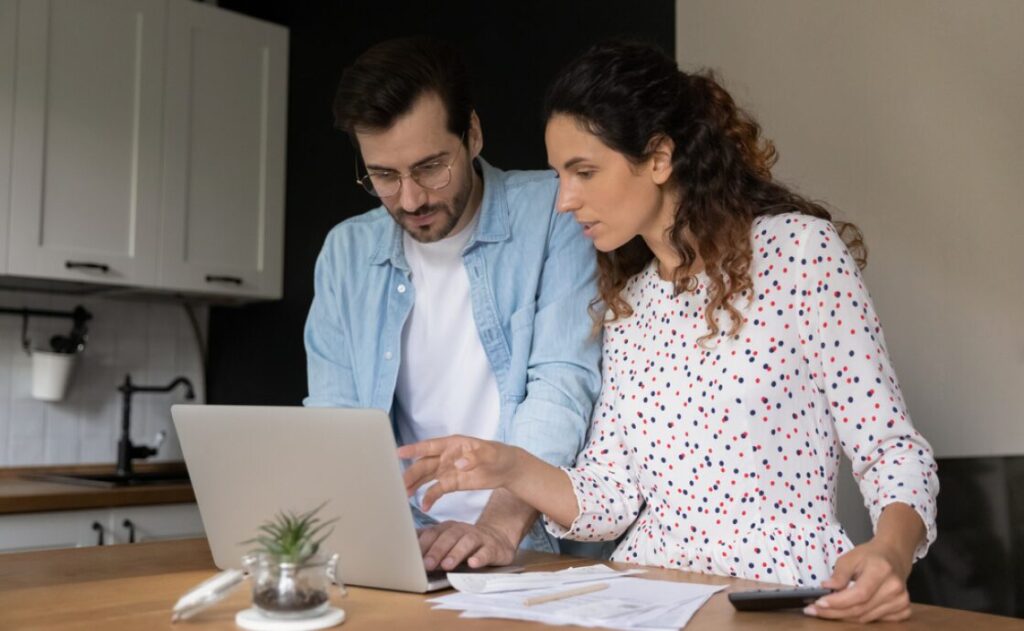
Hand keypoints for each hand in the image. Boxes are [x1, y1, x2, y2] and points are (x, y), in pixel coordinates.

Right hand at [397, 435, 520, 510]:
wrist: (507, 469)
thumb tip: (460, 464)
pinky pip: (436, 490)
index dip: (413, 449)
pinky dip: (429, 497)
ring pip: (425, 477)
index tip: (398, 452)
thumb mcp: (490, 453)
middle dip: (411, 473)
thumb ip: (475, 457)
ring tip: (404, 495)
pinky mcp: (451, 483)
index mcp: (452, 444)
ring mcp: (447, 470)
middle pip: (423, 464)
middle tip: (400, 484)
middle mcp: (446, 456)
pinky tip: (424, 505)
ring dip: (414, 485)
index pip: (429, 446)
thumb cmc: (499, 455)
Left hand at [416, 521, 516, 570]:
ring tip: (447, 565)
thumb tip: (403, 548)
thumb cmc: (464, 542)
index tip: (412, 556)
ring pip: (466, 543)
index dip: (423, 544)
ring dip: (455, 553)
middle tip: (427, 564)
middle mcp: (461, 530)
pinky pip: (486, 552)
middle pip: (447, 537)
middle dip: (436, 550)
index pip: (432, 533)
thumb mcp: (446, 540)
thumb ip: (428, 542)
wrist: (497, 538)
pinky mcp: (492, 548)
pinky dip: (480, 557)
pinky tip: (473, 563)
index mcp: (447, 528)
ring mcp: (478, 538)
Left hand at [806, 539, 912, 622]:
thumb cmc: (869, 556)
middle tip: (814, 611)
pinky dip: (859, 618)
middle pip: (861, 609)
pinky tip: (847, 611)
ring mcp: (902, 600)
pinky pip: (876, 621)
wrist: (893, 556)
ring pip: (866, 618)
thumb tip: (827, 588)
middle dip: (834, 612)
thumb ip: (839, 574)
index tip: (819, 603)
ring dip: (843, 616)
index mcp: (882, 570)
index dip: (838, 601)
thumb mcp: (850, 557)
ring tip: (825, 611)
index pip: (859, 594)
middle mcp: (895, 587)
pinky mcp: (903, 609)